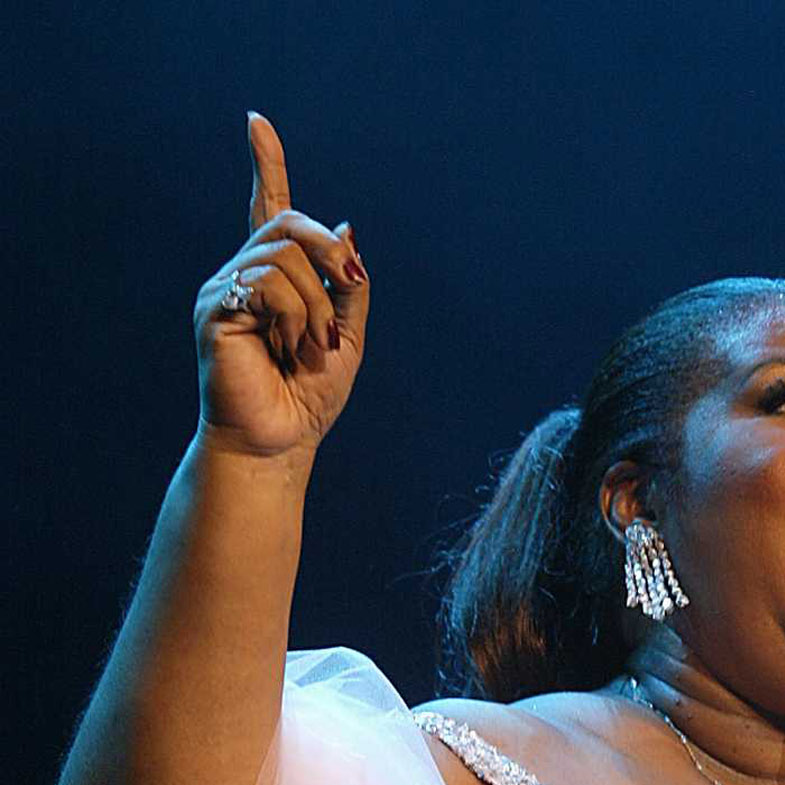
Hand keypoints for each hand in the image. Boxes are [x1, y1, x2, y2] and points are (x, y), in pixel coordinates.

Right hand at [193, 112, 369, 461]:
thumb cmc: (307, 399)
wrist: (277, 444)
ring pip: (286, 257)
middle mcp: (244, 273)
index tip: (255, 121)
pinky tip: (287, 349)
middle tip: (344, 302)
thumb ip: (349, 285)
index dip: (265, 164)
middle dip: (331, 258)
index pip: (267, 208)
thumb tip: (346, 227)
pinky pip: (267, 283)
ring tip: (310, 350)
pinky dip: (294, 316)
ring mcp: (226, 287)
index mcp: (274, 277)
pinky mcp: (216, 307)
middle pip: (291, 225)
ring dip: (318, 306)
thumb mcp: (347, 337)